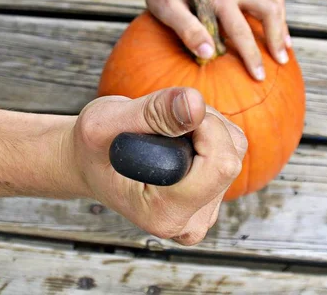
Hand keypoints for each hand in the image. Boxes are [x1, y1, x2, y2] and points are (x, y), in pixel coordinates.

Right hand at [66, 87, 247, 244]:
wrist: (93, 164)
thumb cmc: (94, 147)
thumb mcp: (105, 121)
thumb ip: (153, 112)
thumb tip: (197, 103)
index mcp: (165, 214)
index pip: (220, 165)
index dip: (204, 127)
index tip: (171, 115)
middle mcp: (192, 221)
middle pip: (230, 156)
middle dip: (203, 124)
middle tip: (162, 123)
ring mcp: (207, 212)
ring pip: (234, 147)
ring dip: (206, 125)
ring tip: (165, 131)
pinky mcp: (215, 196)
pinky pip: (232, 148)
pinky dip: (210, 131)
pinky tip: (178, 138)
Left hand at [142, 0, 291, 80]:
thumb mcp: (166, 9)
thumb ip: (187, 29)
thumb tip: (209, 53)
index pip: (240, 30)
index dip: (251, 55)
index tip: (258, 76)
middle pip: (269, 9)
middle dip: (277, 37)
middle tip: (280, 62)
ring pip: (274, 0)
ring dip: (282, 24)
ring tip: (284, 49)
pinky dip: (277, 14)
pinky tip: (276, 31)